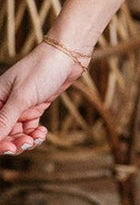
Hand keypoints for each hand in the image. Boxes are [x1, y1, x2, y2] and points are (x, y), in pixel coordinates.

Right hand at [0, 40, 93, 155]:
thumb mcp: (21, 98)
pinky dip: (35, 133)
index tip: (8, 149)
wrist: (67, 56)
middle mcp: (5, 103)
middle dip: (13, 142)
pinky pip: (30, 128)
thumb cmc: (41, 70)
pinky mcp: (35, 107)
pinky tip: (42, 133)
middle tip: (26, 144)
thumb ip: (5, 120)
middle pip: (3, 132)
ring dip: (25, 139)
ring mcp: (20, 106)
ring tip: (37, 139)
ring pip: (17, 133)